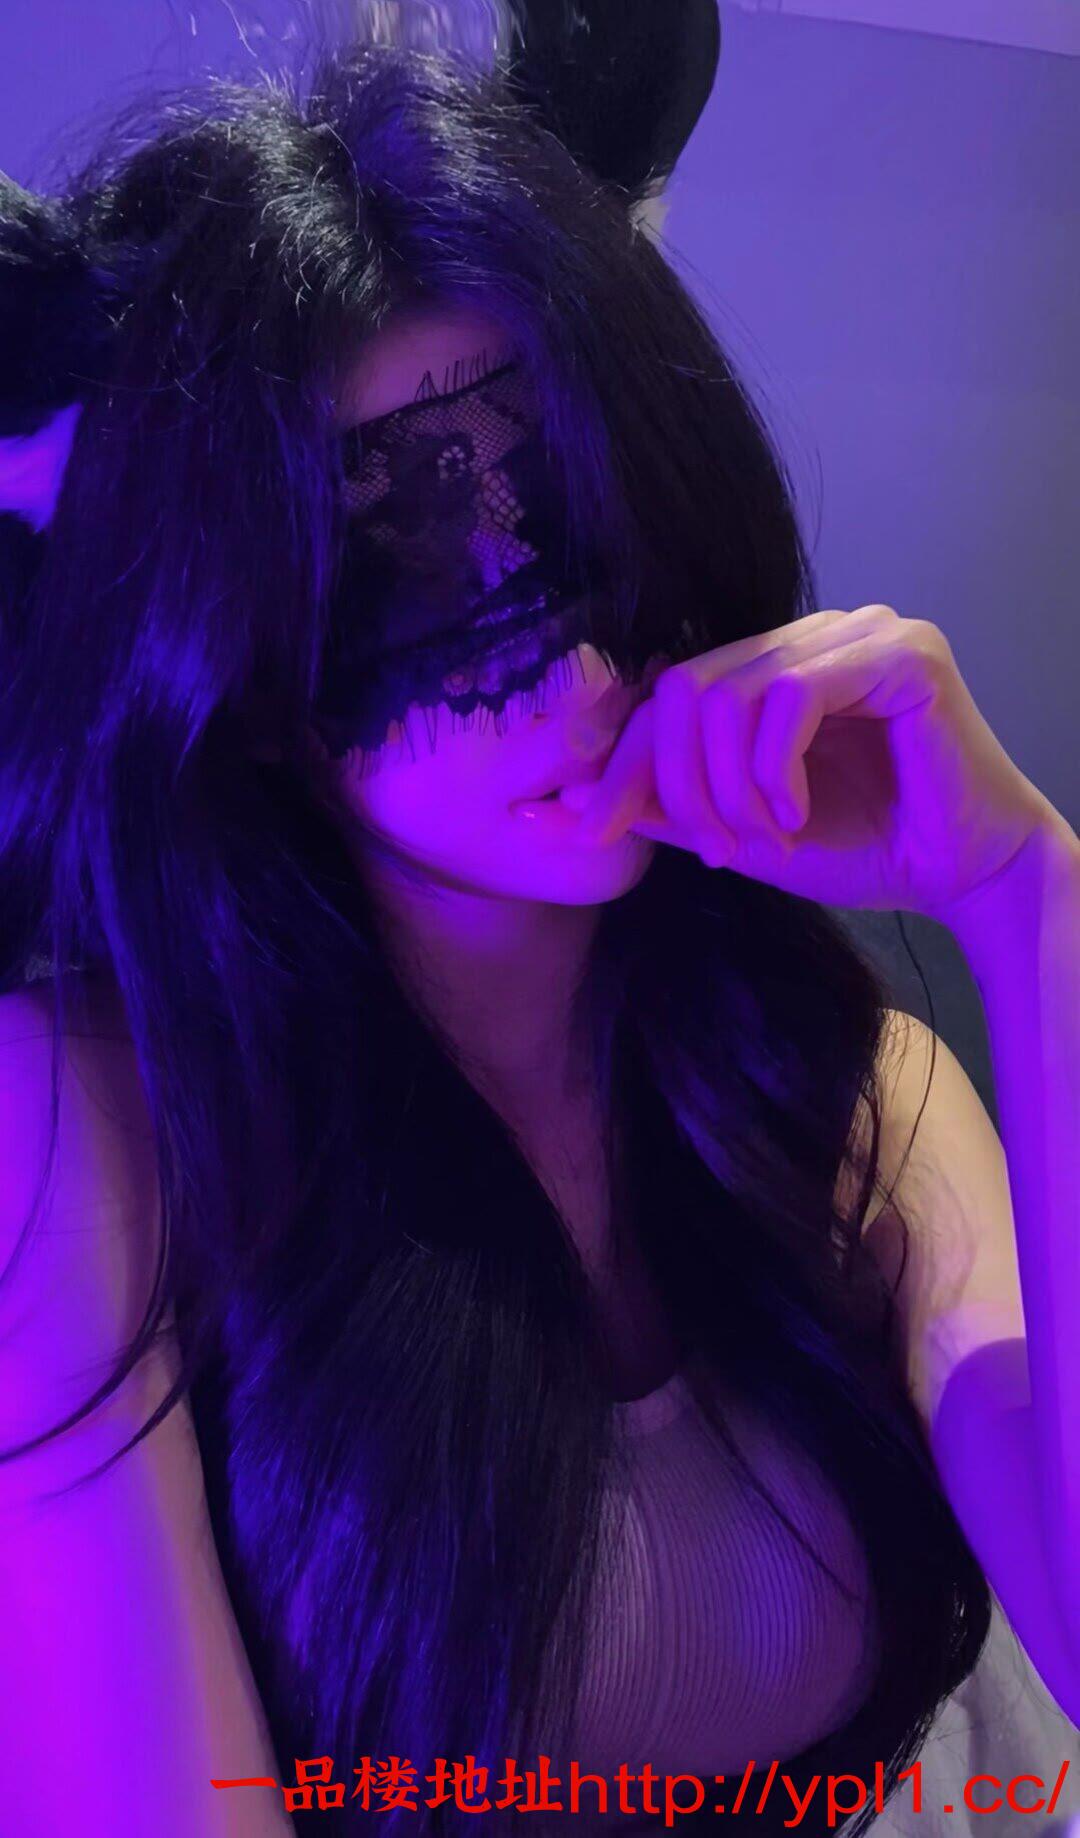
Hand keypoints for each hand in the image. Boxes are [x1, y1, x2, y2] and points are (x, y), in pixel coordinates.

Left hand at [562, 605, 1060, 919]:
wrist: (967, 876)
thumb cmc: (871, 850)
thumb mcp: (746, 832)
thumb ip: (668, 810)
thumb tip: (563, 805)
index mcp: (777, 666)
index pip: (670, 693)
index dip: (624, 762)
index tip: (594, 829)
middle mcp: (814, 636)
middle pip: (686, 687)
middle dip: (681, 782)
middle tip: (718, 849)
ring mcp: (859, 634)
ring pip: (731, 691)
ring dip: (730, 785)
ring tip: (764, 837)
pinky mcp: (901, 653)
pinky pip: (792, 695)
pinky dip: (776, 767)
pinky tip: (799, 813)